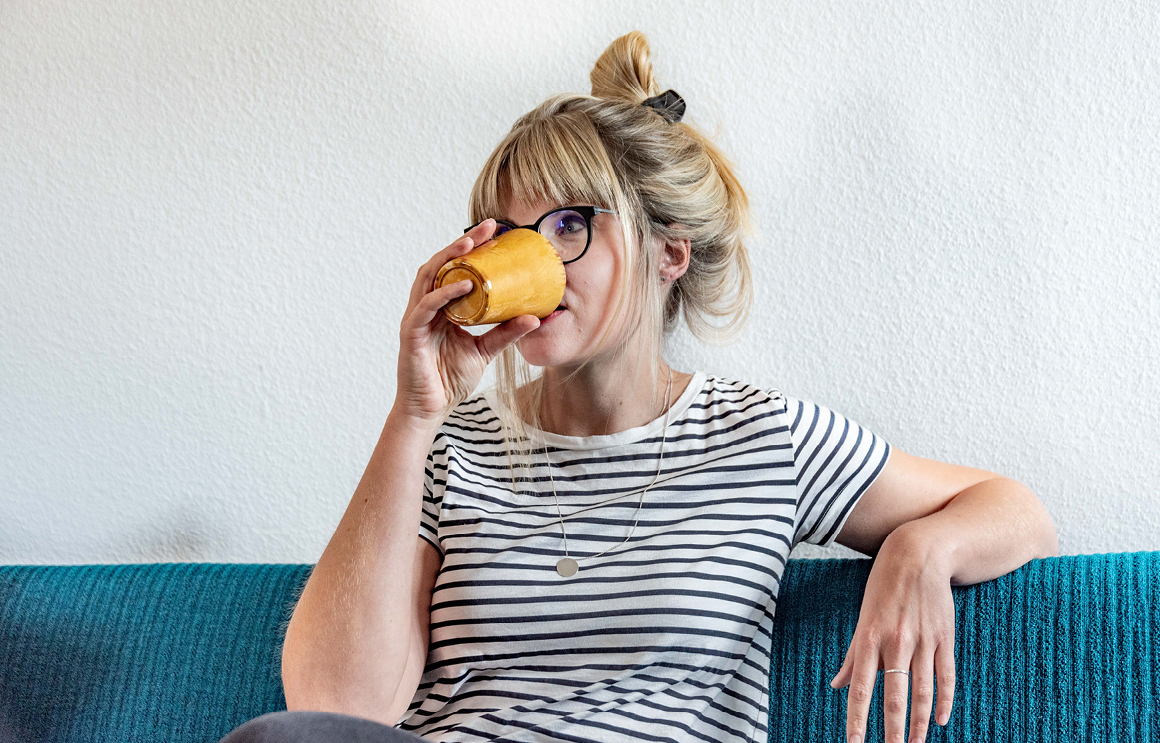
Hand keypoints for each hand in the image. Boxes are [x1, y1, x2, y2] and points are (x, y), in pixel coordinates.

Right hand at [394, 219, 541, 425]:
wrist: (431, 409)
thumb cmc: (450, 378)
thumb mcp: (484, 350)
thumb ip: (505, 333)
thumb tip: (535, 318)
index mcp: (441, 307)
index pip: (454, 269)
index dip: (472, 249)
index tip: (497, 232)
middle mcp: (426, 306)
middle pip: (441, 264)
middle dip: (462, 243)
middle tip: (488, 228)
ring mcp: (416, 317)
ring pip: (429, 277)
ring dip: (449, 258)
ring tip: (472, 244)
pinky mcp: (411, 333)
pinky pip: (425, 306)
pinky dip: (444, 293)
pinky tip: (462, 285)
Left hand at [829, 528, 956, 742]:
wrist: (918, 553)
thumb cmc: (883, 585)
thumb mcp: (862, 616)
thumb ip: (852, 654)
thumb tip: (837, 685)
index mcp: (869, 638)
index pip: (862, 688)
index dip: (858, 718)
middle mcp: (896, 642)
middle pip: (894, 696)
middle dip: (893, 730)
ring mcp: (923, 641)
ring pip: (922, 691)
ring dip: (919, 723)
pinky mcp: (944, 637)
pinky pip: (946, 676)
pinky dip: (944, 701)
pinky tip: (940, 721)